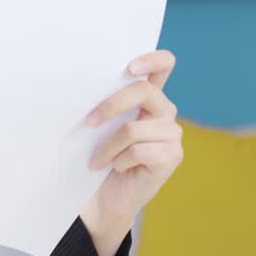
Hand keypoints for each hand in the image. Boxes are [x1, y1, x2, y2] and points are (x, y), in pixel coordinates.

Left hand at [84, 50, 183, 221]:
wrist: (106, 195)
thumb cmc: (101, 155)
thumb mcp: (101, 126)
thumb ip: (105, 105)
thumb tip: (83, 89)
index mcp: (149, 97)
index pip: (164, 64)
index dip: (152, 59)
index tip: (130, 67)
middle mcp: (165, 111)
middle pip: (144, 92)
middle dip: (110, 106)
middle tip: (87, 123)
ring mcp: (172, 134)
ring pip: (133, 128)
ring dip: (107, 146)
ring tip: (97, 160)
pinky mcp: (172, 156)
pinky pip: (138, 151)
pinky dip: (119, 160)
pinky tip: (116, 167)